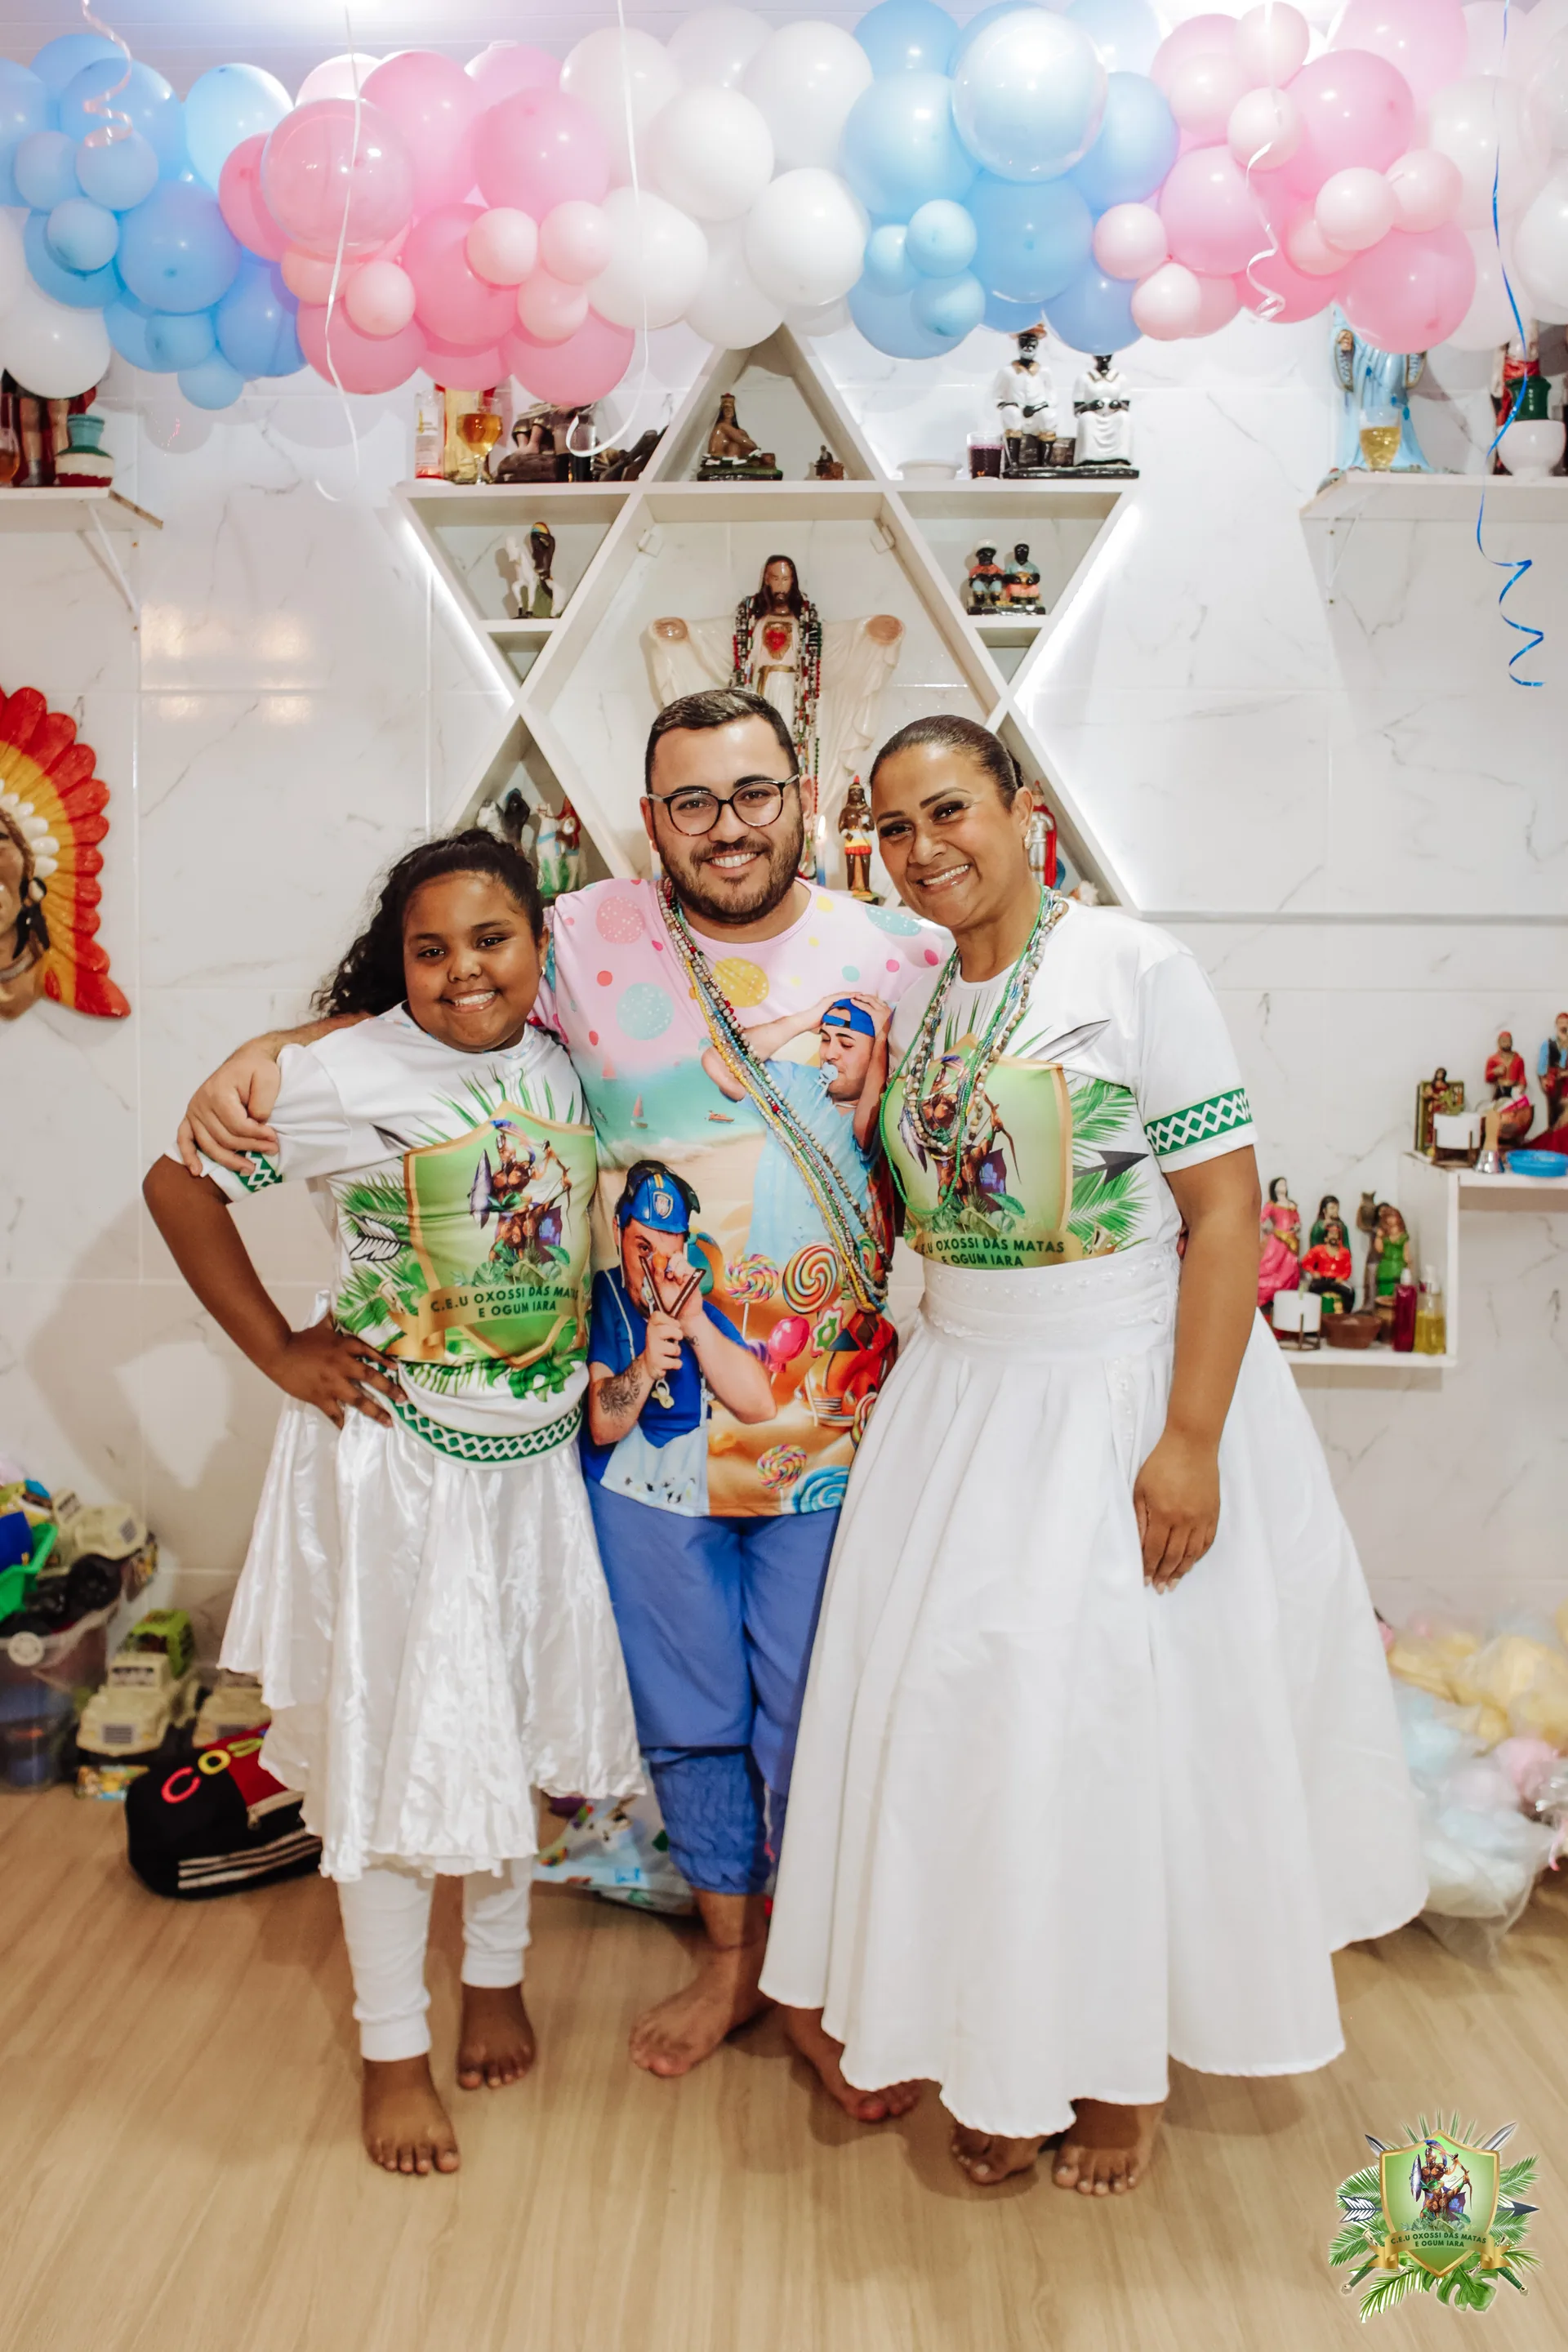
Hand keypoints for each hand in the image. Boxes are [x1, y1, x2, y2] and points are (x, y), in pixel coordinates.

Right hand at [178, 1043, 284, 1174]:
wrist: (245, 1062)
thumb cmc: (256, 1070)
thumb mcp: (267, 1078)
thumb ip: (262, 1102)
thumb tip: (255, 1124)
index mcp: (218, 1092)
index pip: (237, 1125)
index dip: (257, 1136)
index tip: (274, 1140)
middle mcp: (201, 1103)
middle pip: (225, 1138)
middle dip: (250, 1148)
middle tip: (271, 1151)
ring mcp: (194, 1111)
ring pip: (209, 1145)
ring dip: (229, 1161)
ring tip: (250, 1169)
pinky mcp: (191, 1117)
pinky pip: (184, 1139)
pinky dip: (189, 1156)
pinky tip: (197, 1170)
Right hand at [267, 1322, 396, 1428]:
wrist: (279, 1353)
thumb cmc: (301, 1340)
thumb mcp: (321, 1327)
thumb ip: (333, 1320)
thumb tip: (339, 1306)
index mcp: (344, 1346)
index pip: (370, 1351)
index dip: (386, 1360)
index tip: (398, 1369)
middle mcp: (342, 1364)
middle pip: (371, 1377)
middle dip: (389, 1389)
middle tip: (403, 1399)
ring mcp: (332, 1382)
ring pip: (358, 1399)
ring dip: (375, 1411)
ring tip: (388, 1422)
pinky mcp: (320, 1396)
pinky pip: (335, 1412)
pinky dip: (342, 1421)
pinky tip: (350, 1429)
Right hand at [642, 1314, 682, 1378]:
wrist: (649, 1364)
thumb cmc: (661, 1344)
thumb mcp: (663, 1329)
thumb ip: (671, 1321)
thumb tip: (692, 1304)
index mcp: (652, 1325)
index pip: (657, 1315)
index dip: (670, 1321)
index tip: (674, 1326)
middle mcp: (650, 1335)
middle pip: (667, 1330)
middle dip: (677, 1335)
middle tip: (675, 1339)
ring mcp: (652, 1350)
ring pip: (674, 1349)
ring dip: (677, 1352)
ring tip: (670, 1353)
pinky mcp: (656, 1363)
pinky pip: (676, 1363)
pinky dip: (676, 1364)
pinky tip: (668, 1362)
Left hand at [847, 990, 892, 1038]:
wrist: (882, 1039)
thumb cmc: (881, 1032)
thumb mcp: (882, 1021)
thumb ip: (878, 1014)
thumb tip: (871, 1009)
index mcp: (888, 1009)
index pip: (878, 999)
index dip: (870, 997)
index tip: (863, 996)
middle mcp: (886, 1008)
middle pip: (874, 998)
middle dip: (865, 996)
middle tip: (857, 995)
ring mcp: (882, 1011)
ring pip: (869, 1000)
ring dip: (861, 998)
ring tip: (854, 997)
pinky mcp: (876, 1014)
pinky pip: (866, 1007)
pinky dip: (858, 1003)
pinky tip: (853, 1002)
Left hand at [1133, 1430, 1219, 1591]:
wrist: (1191, 1444)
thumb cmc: (1161, 1463)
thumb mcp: (1141, 1489)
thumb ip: (1139, 1518)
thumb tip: (1137, 1545)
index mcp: (1163, 1514)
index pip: (1154, 1550)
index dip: (1149, 1567)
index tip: (1145, 1580)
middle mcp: (1184, 1520)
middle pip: (1173, 1556)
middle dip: (1165, 1574)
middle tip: (1160, 1588)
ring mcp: (1201, 1518)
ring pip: (1192, 1553)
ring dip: (1181, 1570)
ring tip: (1174, 1583)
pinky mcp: (1213, 1513)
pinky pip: (1206, 1542)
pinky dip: (1198, 1556)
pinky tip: (1191, 1563)